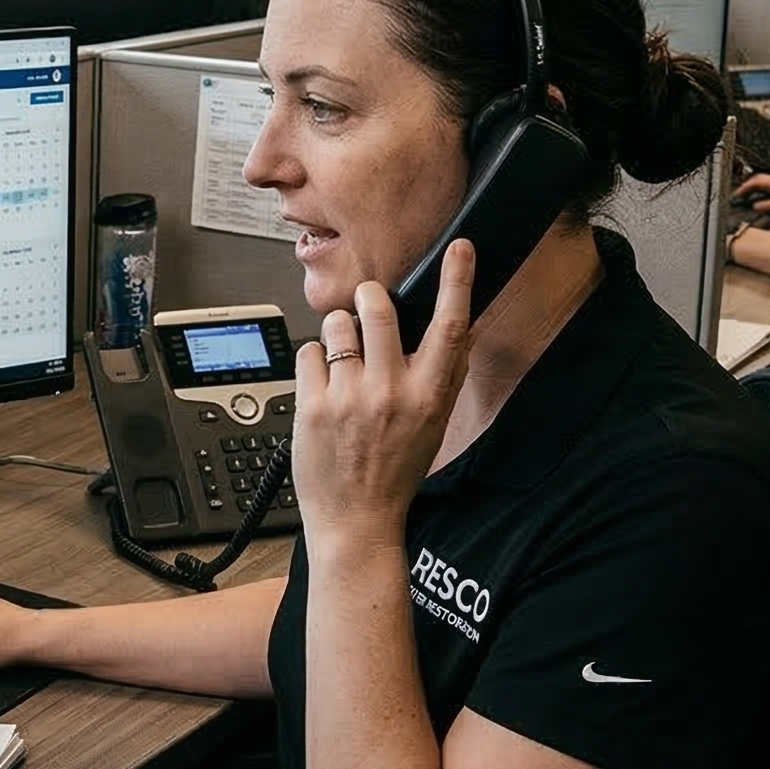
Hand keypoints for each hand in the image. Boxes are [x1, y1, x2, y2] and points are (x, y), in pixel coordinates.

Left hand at [290, 241, 476, 530]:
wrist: (357, 520)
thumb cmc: (395, 472)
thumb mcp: (434, 425)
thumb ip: (443, 376)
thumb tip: (457, 329)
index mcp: (429, 396)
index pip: (451, 328)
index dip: (458, 282)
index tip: (460, 248)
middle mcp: (391, 392)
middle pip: (378, 306)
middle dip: (369, 296)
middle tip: (367, 306)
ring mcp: (350, 397)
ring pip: (336, 323)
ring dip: (337, 332)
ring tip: (343, 364)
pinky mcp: (313, 405)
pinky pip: (308, 352)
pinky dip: (313, 363)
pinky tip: (324, 390)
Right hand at [732, 172, 769, 216]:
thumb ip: (768, 206)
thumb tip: (755, 206)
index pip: (756, 181)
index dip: (745, 188)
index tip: (737, 194)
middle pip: (760, 179)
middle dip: (748, 186)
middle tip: (741, 194)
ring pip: (765, 182)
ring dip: (755, 187)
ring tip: (749, 195)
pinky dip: (763, 190)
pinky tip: (764, 198)